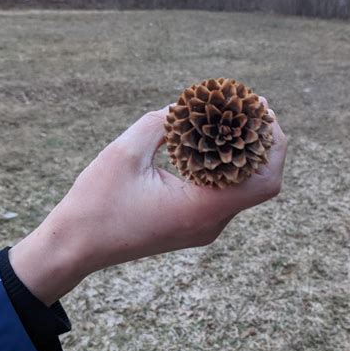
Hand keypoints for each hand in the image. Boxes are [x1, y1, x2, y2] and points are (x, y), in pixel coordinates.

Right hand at [9, 100, 286, 304]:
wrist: (77, 246)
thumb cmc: (96, 202)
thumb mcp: (125, 152)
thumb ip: (163, 122)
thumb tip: (191, 104)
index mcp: (200, 209)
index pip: (264, 178)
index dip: (272, 141)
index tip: (261, 107)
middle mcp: (210, 223)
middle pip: (261, 182)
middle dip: (264, 142)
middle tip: (252, 106)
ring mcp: (204, 228)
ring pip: (244, 188)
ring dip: (245, 152)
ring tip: (233, 117)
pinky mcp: (193, 225)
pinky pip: (224, 194)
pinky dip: (227, 165)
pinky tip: (211, 140)